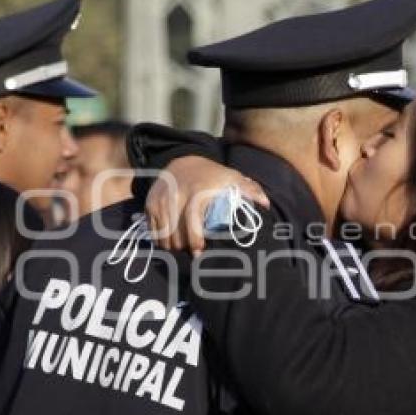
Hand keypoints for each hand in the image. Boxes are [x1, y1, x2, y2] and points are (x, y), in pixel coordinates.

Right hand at [146, 156, 268, 253]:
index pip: (192, 219)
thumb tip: (266, 204)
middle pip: (175, 231)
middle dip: (183, 247)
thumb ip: (250, 190)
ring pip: (162, 233)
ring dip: (172, 246)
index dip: (194, 239)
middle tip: (193, 254)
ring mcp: (161, 199)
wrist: (184, 160)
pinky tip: (170, 242)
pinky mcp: (150, 203)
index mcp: (197, 191)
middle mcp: (176, 195)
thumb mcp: (233, 177)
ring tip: (183, 250)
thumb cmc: (213, 175)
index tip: (199, 252)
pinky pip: (152, 229)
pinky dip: (160, 239)